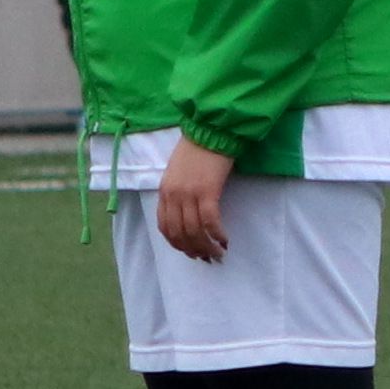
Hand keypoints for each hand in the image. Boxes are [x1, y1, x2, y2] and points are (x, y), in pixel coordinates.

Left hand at [155, 139, 233, 261]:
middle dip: (194, 250)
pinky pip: (210, 221)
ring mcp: (189, 194)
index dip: (178, 244)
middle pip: (180, 233)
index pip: (165, 227)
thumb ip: (177, 192)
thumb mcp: (178, 172)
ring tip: (218, 253)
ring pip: (194, 231)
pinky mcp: (207, 191)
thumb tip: (188, 214)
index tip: (190, 251)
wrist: (210, 130)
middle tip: (207, 257)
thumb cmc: (197, 148)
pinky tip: (225, 240)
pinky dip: (217, 234)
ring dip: (207, 246)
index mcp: (164, 192)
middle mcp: (173, 196)